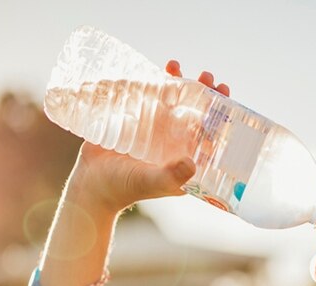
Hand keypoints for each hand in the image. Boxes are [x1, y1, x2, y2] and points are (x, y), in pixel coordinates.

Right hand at [66, 62, 230, 214]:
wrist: (91, 184)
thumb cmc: (124, 188)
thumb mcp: (151, 182)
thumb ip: (171, 176)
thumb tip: (192, 163)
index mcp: (187, 158)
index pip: (210, 134)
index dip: (220, 116)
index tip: (224, 97)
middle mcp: (175, 143)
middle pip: (195, 113)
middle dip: (204, 94)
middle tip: (206, 77)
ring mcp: (156, 131)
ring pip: (172, 102)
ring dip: (179, 83)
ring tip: (176, 66)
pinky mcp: (136, 121)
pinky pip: (148, 98)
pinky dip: (153, 82)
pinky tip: (155, 70)